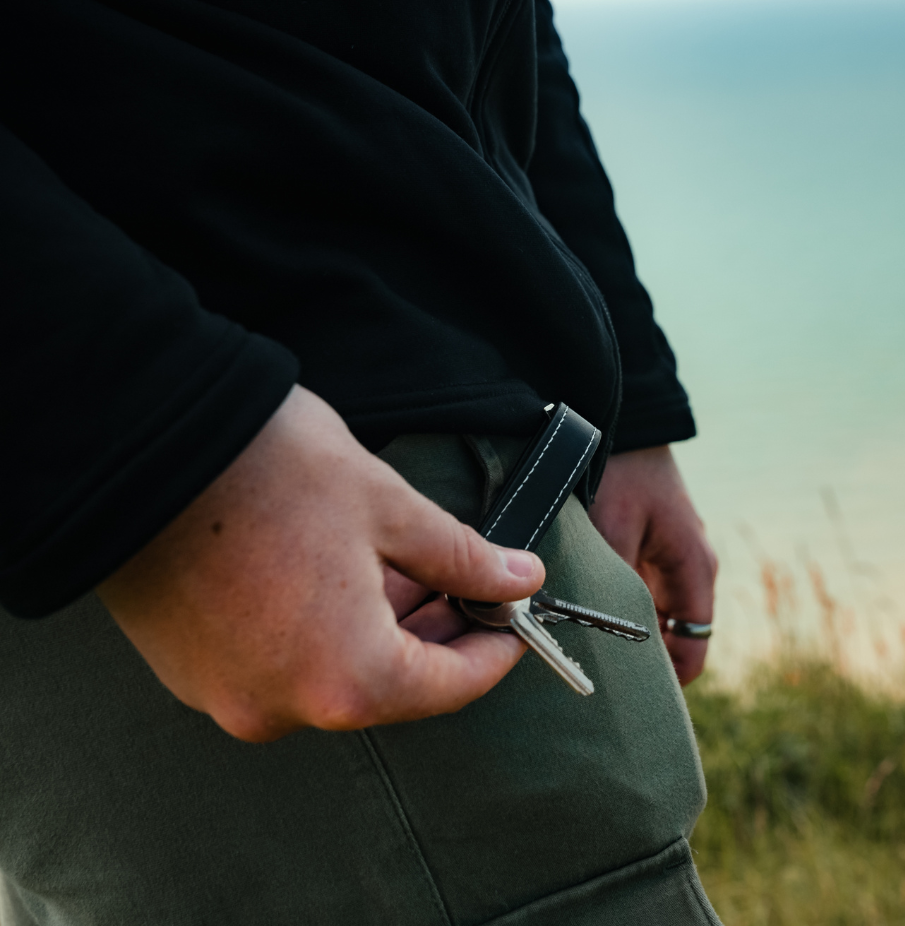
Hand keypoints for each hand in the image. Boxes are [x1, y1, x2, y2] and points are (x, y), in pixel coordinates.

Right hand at [98, 385, 543, 741]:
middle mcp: (283, 707)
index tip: (516, 621)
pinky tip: (339, 578)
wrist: (138, 445)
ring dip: (380, 630)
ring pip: (334, 674)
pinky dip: (323, 632)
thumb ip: (463, 557)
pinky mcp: (191, 669)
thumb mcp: (387, 507)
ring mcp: (227, 694)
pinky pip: (281, 664)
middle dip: (437, 635)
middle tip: (468, 584)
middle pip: (390, 686)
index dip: (495, 651)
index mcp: (345, 679)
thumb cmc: (268, 472)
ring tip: (406, 569)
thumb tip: (519, 579)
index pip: (449, 688)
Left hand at [588, 445, 715, 684]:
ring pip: (654, 614)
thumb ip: (612, 586)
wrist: (624, 419)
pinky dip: (620, 603)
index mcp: (694, 570)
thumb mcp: (612, 532)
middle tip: (594, 678)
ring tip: (584, 647)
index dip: (665, 682)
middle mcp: (691, 567)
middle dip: (640, 659)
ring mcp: (672, 554)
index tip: (626, 699)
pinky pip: (640, 589)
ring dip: (627, 629)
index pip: (691, 649)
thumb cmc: (621, 473)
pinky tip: (583, 607)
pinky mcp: (652, 543)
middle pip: (673, 636)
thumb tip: (597, 637)